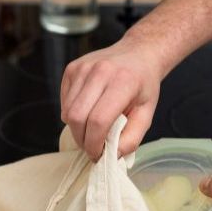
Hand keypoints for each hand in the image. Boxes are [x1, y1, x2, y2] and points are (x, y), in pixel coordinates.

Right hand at [60, 37, 165, 158]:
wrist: (138, 53)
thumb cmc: (144, 85)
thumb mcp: (147, 114)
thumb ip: (131, 138)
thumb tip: (111, 156)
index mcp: (123, 82)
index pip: (99, 120)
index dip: (95, 144)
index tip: (98, 155)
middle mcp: (100, 71)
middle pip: (77, 117)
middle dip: (82, 140)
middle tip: (93, 148)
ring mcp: (82, 68)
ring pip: (67, 111)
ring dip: (77, 129)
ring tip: (92, 130)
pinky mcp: (71, 68)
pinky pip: (64, 102)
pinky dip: (72, 114)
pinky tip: (88, 112)